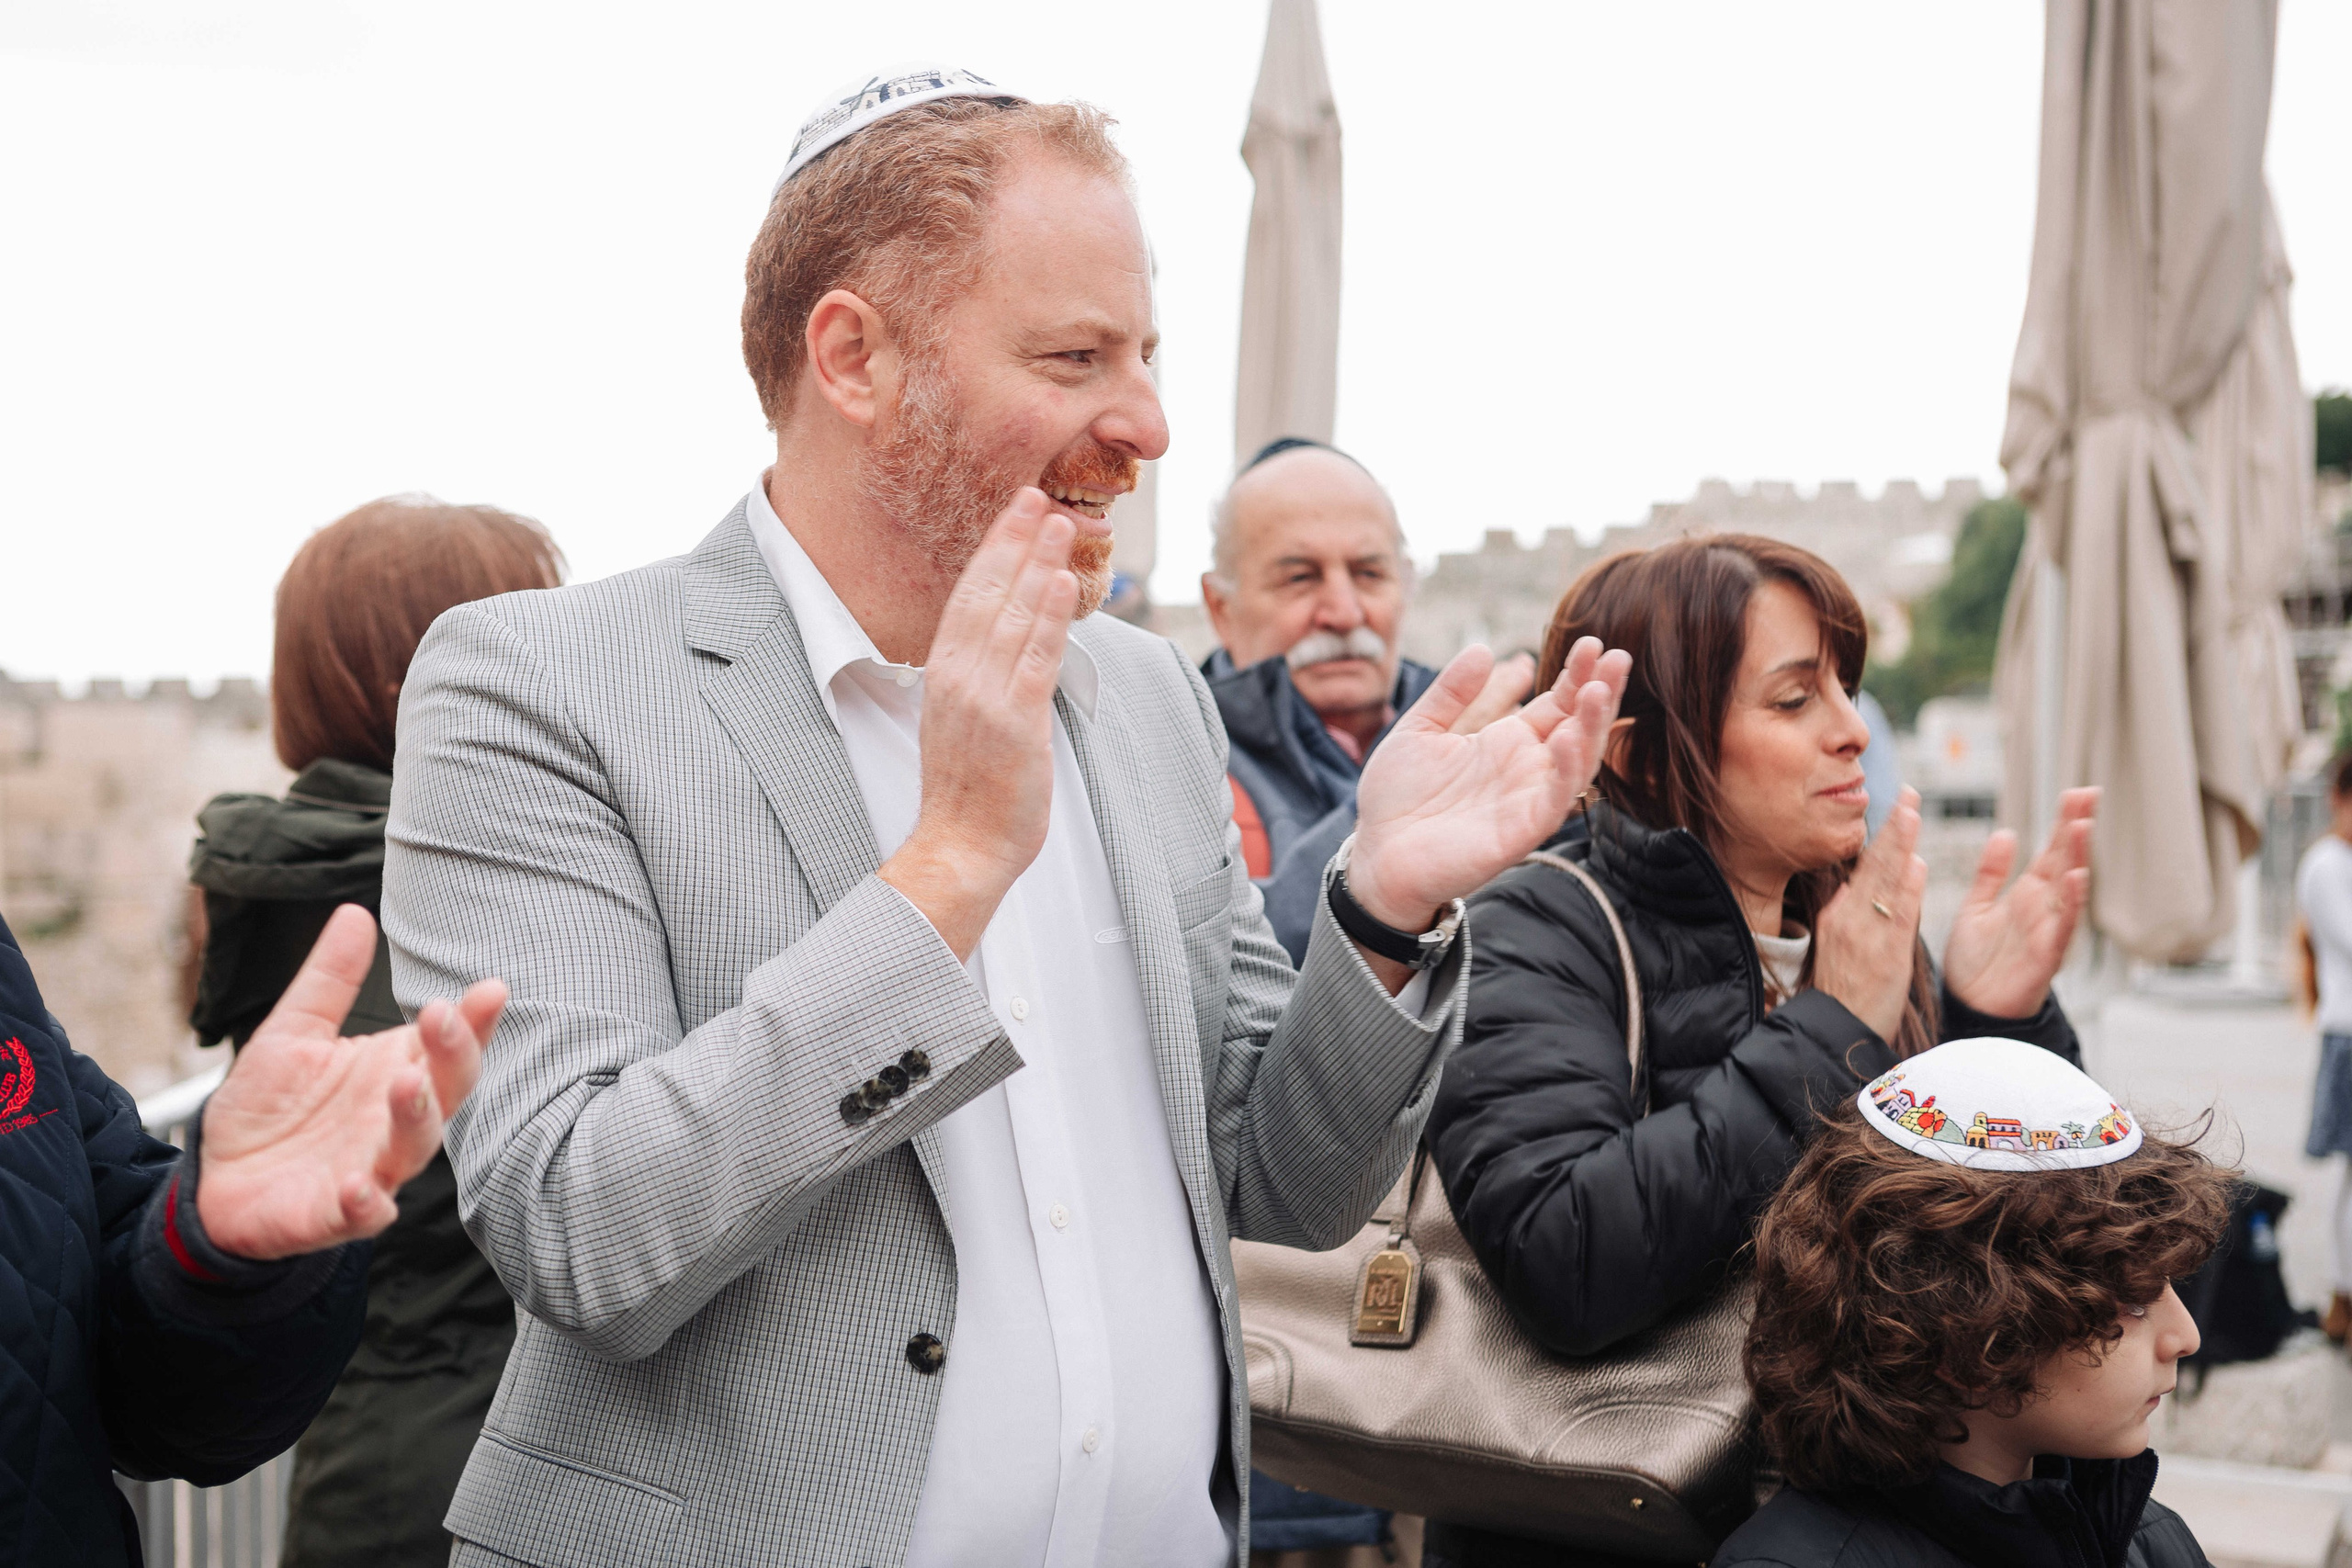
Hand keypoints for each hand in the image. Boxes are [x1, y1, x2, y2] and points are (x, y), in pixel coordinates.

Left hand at [197, 905, 505, 1260]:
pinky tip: (360, 1186)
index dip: (475, 1021)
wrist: (217, 1179)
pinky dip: (366, 1204)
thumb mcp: (293, 1032)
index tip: (491, 988)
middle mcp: (395, 1121)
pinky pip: (363, 1214)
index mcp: (396, 1072)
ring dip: (416, 1118)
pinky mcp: (335, 1214)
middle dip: (453, 1055)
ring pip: (414, 1147)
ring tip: (406, 1083)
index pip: (449, 1044)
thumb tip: (355, 912)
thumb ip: (330, 980)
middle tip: (439, 1016)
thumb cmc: (270, 1107)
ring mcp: (372, 1168)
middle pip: (448, 1090)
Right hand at [880, 489, 1078, 958]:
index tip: (1014, 512)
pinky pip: (1034, 658)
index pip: (969, 597)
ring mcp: (984, 697)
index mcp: (943, 674)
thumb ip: (980, 681)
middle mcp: (958, 677)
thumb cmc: (968, 795)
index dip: (993, 551)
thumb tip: (1007, 649)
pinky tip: (1062, 583)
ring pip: (1013, 616)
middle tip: (1037, 495)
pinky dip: (1048, 618)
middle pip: (987, 593)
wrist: (960, 847)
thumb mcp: (963, 724)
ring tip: (1060, 523)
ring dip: (1037, 564)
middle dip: (1013, 540)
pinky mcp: (1013, 722)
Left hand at [1347, 636, 1631, 940]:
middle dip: (1601, 692)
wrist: (1376, 856)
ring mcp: (1527, 801)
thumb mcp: (1419, 729)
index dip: (1577, 675)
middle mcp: (1526, 770)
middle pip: (1579, 727)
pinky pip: (1553, 801)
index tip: (1591, 642)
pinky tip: (1564, 738)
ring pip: (1578, 762)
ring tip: (1599, 689)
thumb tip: (1482, 649)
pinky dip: (1564, 771)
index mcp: (1507, 742)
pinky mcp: (1519, 833)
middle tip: (1617, 656)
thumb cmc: (1397, 799)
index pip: (1557, 703)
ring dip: (1592, 727)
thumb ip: (1451, 692)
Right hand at [1812, 788, 1927, 1042]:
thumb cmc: (1845, 992)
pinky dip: (1906, 891)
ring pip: (1885, 883)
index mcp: (1839, 915)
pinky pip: (1897, 918)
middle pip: (1875, 866)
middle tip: (1908, 794)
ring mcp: (1866, 936)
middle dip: (1893, 828)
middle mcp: (1849, 919)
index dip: (1884, 836)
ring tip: (1911, 814)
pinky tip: (1915, 866)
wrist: (1836, 1032)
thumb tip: (1881, 876)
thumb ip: (1865, 910)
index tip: (1898, 806)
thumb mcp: (1843, 944)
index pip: (1867, 868)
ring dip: (1899, 847)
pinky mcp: (1885, 957)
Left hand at [1942, 786, 2094, 1018]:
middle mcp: (2043, 909)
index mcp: (2027, 894)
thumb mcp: (1977, 908)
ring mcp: (2048, 931)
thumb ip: (1991, 873)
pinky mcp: (2045, 956)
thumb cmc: (1976, 963)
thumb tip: (2005, 832)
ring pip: (2069, 889)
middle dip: (2076, 829)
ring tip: (2082, 825)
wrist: (1970, 1010)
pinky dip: (2070, 903)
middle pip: (2065, 861)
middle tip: (2089, 794)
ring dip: (2077, 857)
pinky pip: (2062, 927)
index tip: (2076, 791)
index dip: (2063, 822)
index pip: (2050, 850)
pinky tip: (2075, 877)